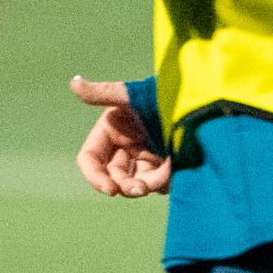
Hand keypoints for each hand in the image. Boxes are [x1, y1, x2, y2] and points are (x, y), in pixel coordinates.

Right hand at [70, 74, 170, 198]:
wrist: (199, 101)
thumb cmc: (163, 92)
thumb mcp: (133, 94)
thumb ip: (103, 93)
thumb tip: (73, 82)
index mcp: (110, 130)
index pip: (91, 160)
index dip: (95, 177)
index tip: (110, 190)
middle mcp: (125, 146)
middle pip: (114, 177)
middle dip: (125, 186)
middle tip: (141, 189)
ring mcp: (145, 157)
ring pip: (137, 183)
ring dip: (147, 185)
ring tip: (166, 174)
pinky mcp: (165, 165)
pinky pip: (159, 183)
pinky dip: (165, 180)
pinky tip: (177, 165)